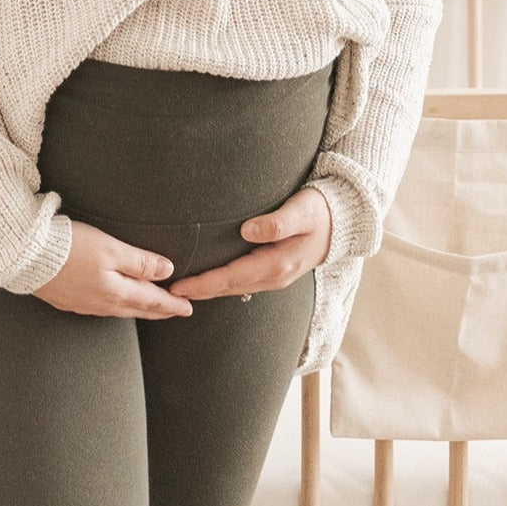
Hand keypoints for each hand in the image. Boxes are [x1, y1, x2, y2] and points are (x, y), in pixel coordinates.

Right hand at [33, 219, 193, 318]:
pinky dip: (116, 306)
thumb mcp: (112, 249)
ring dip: (139, 309)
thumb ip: (140, 262)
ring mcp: (84, 305)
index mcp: (116, 292)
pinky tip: (114, 302)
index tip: (188, 307)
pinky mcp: (68, 300)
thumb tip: (168, 271)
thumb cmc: (70, 248)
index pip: (152, 300)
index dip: (172, 303)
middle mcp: (102, 304)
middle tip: (176, 312)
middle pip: (138, 308)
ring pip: (120, 310)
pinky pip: (101, 308)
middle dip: (159, 310)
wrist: (26, 256)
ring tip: (150, 308)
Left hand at [168, 186, 332, 302]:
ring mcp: (274, 277)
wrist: (341, 223)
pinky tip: (206, 282)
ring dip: (207, 290)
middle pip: (228, 288)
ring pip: (233, 288)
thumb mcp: (302, 211)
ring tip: (179, 291)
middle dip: (198, 291)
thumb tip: (248, 230)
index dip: (203, 284)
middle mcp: (274, 276)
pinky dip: (221, 284)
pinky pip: (241, 282)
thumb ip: (277, 222)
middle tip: (165, 294)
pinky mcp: (272, 272)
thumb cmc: (319, 211)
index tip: (178, 287)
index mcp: (278, 263)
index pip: (232, 277)